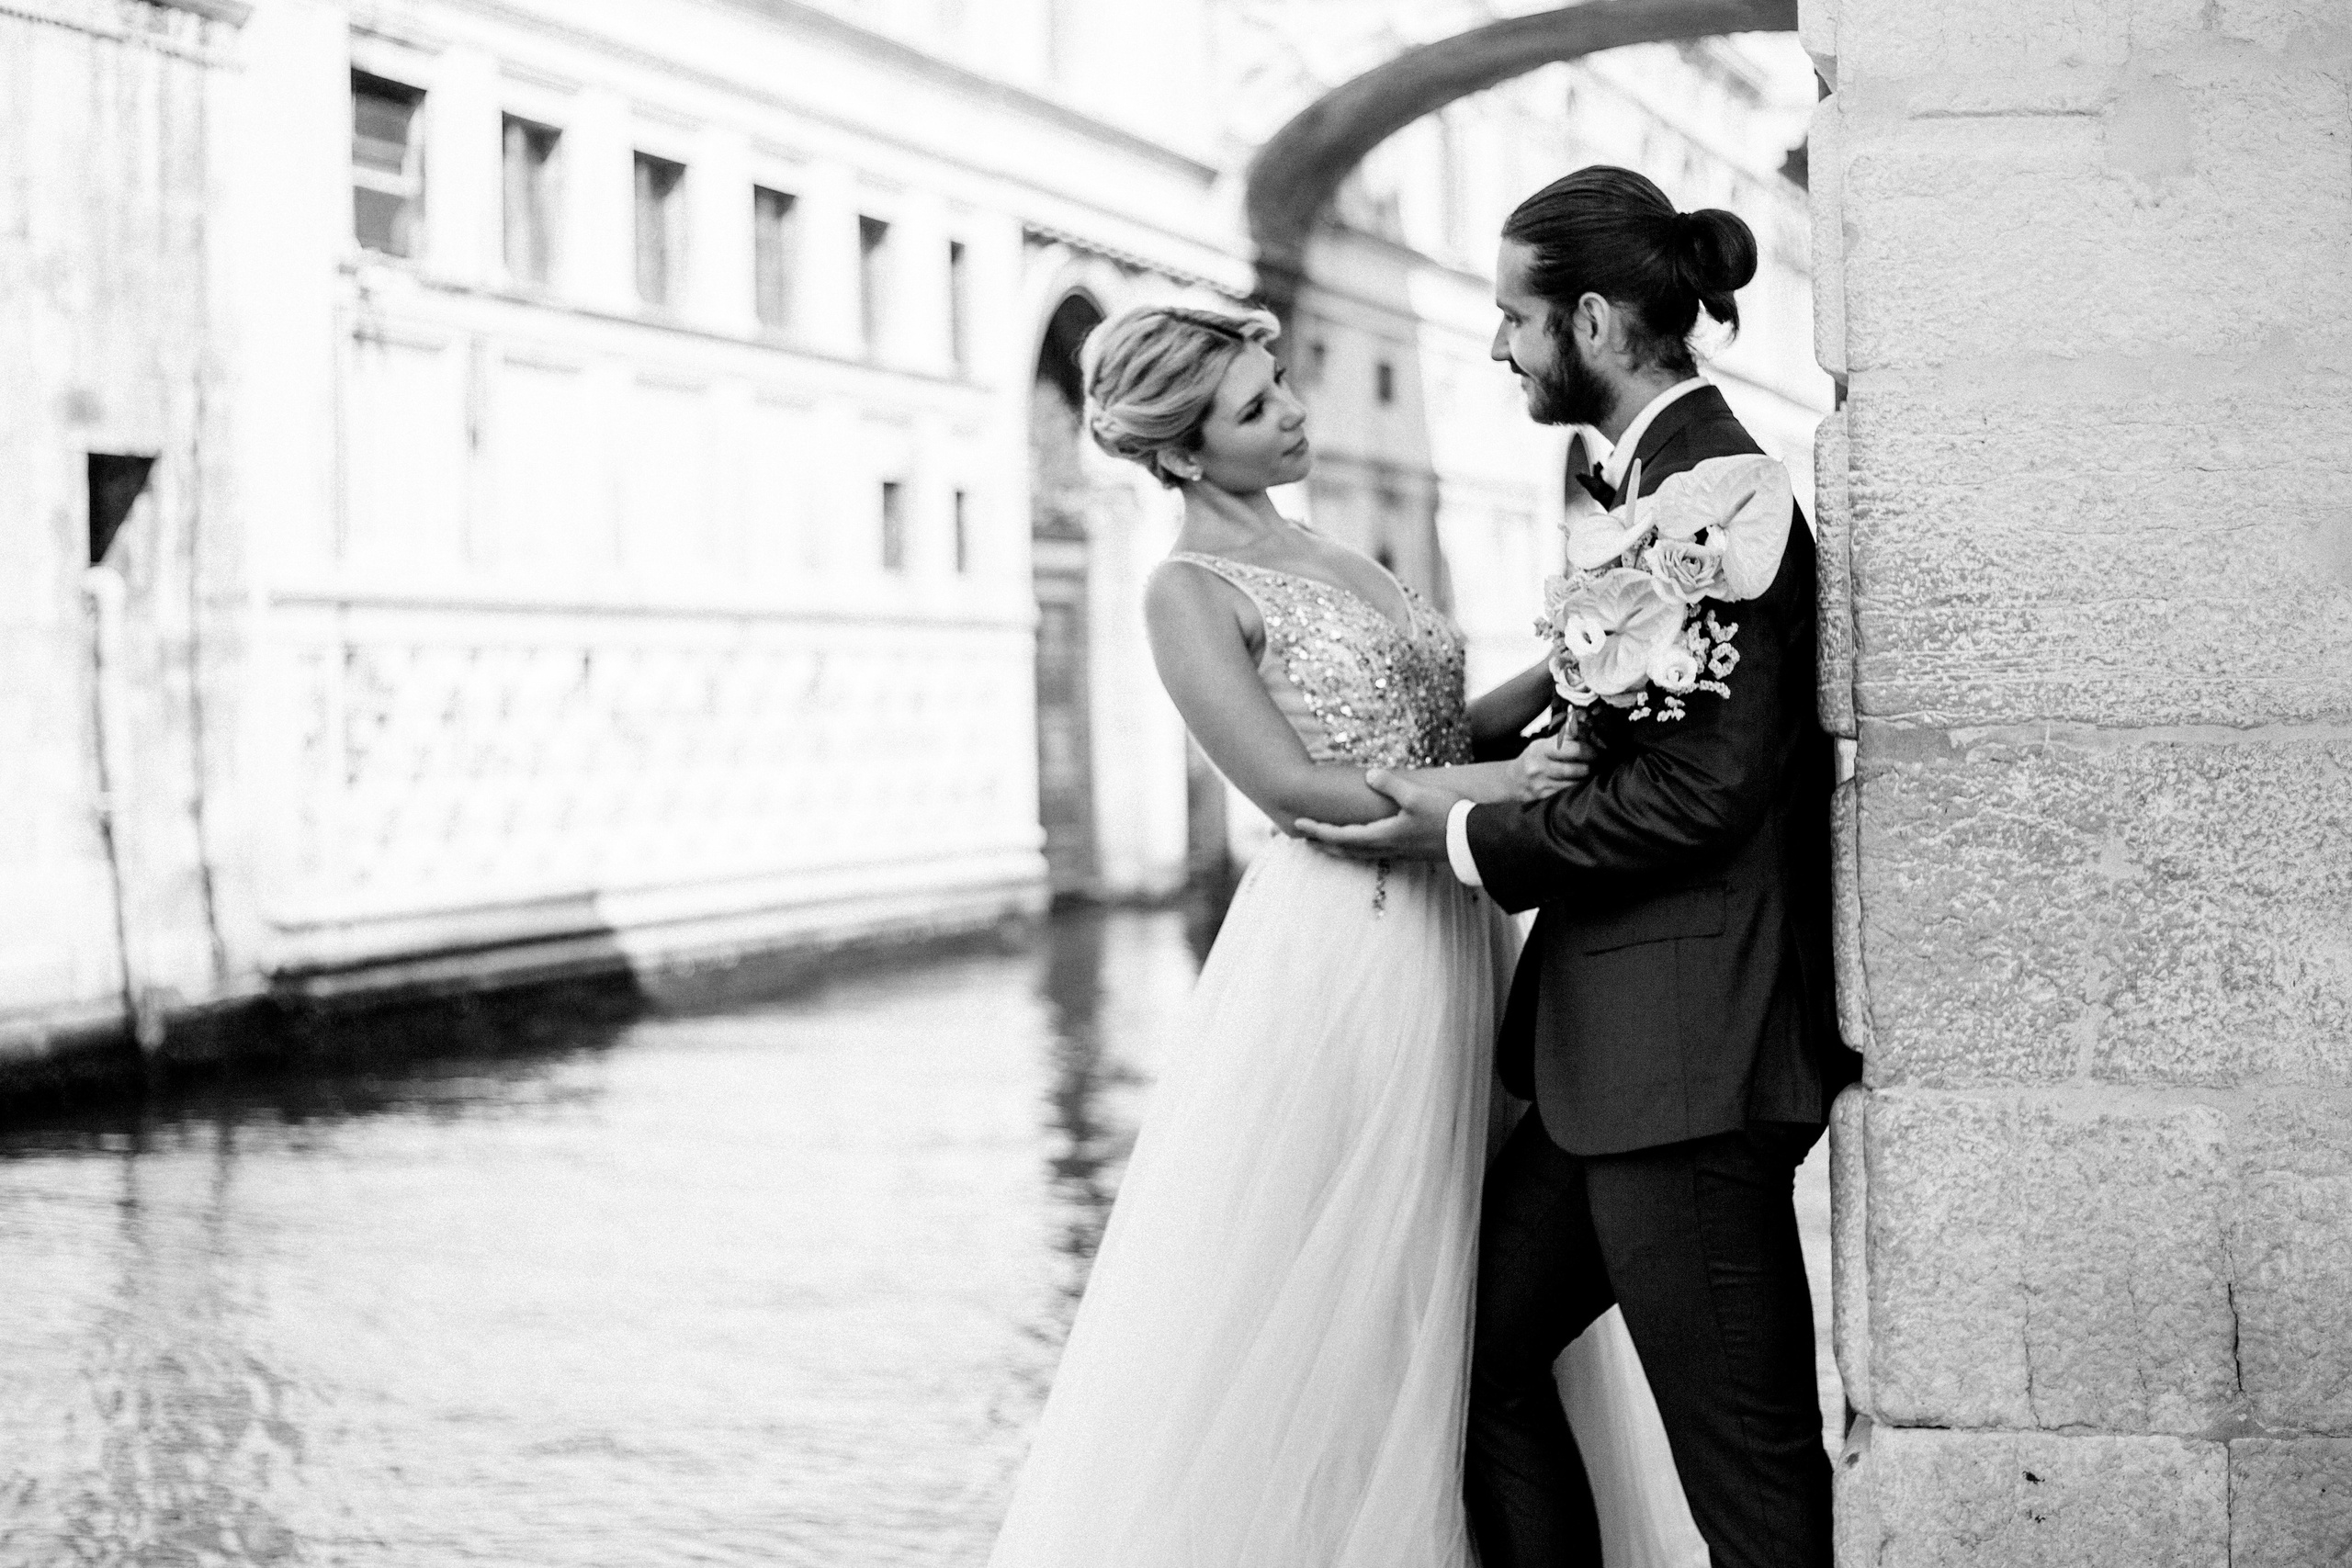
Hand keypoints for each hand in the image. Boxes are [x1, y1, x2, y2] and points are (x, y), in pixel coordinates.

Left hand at [1292, 770, 1461, 861]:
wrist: (1473, 839)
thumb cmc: (1446, 816)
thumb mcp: (1417, 796)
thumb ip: (1391, 784)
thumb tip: (1370, 775)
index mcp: (1383, 835)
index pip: (1341, 835)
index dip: (1318, 830)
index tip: (1298, 825)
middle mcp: (1387, 847)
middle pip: (1346, 849)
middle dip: (1323, 843)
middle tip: (1303, 837)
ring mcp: (1399, 852)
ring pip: (1360, 853)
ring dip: (1339, 847)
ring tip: (1326, 842)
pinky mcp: (1410, 851)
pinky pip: (1375, 851)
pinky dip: (1359, 847)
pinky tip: (1364, 841)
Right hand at [1511, 727, 1592, 801]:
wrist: (1513, 780)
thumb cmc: (1535, 759)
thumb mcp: (1545, 743)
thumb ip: (1565, 735)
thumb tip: (1583, 721)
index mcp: (1541, 749)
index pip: (1571, 748)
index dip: (1588, 750)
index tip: (1595, 750)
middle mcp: (1539, 767)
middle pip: (1574, 768)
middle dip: (1590, 765)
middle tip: (1597, 763)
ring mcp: (1541, 784)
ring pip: (1573, 784)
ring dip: (1586, 778)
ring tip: (1592, 772)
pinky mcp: (1544, 798)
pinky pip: (1567, 794)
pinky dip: (1577, 789)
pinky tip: (1581, 784)